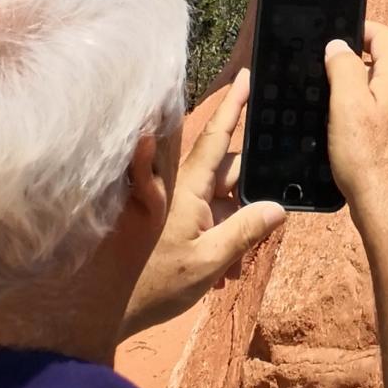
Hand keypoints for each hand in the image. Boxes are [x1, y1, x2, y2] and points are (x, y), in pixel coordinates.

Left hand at [120, 73, 284, 338]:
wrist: (108, 312)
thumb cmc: (156, 284)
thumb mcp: (208, 263)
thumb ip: (244, 233)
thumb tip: (278, 208)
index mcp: (190, 187)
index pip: (217, 136)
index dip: (234, 105)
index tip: (246, 75)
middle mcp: (181, 187)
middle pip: (227, 172)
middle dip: (250, 195)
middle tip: (267, 221)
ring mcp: (174, 205)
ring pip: (217, 197)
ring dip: (234, 223)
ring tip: (237, 265)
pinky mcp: (168, 222)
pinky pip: (203, 215)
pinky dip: (217, 235)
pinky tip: (224, 271)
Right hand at [325, 20, 387, 240]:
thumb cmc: (367, 157)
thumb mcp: (347, 104)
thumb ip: (343, 68)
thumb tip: (338, 44)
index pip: (384, 35)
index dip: (360, 27)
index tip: (335, 32)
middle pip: (384, 61)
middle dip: (356, 58)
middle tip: (325, 66)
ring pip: (382, 88)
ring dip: (358, 86)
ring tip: (329, 95)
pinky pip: (383, 112)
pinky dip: (364, 110)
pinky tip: (344, 127)